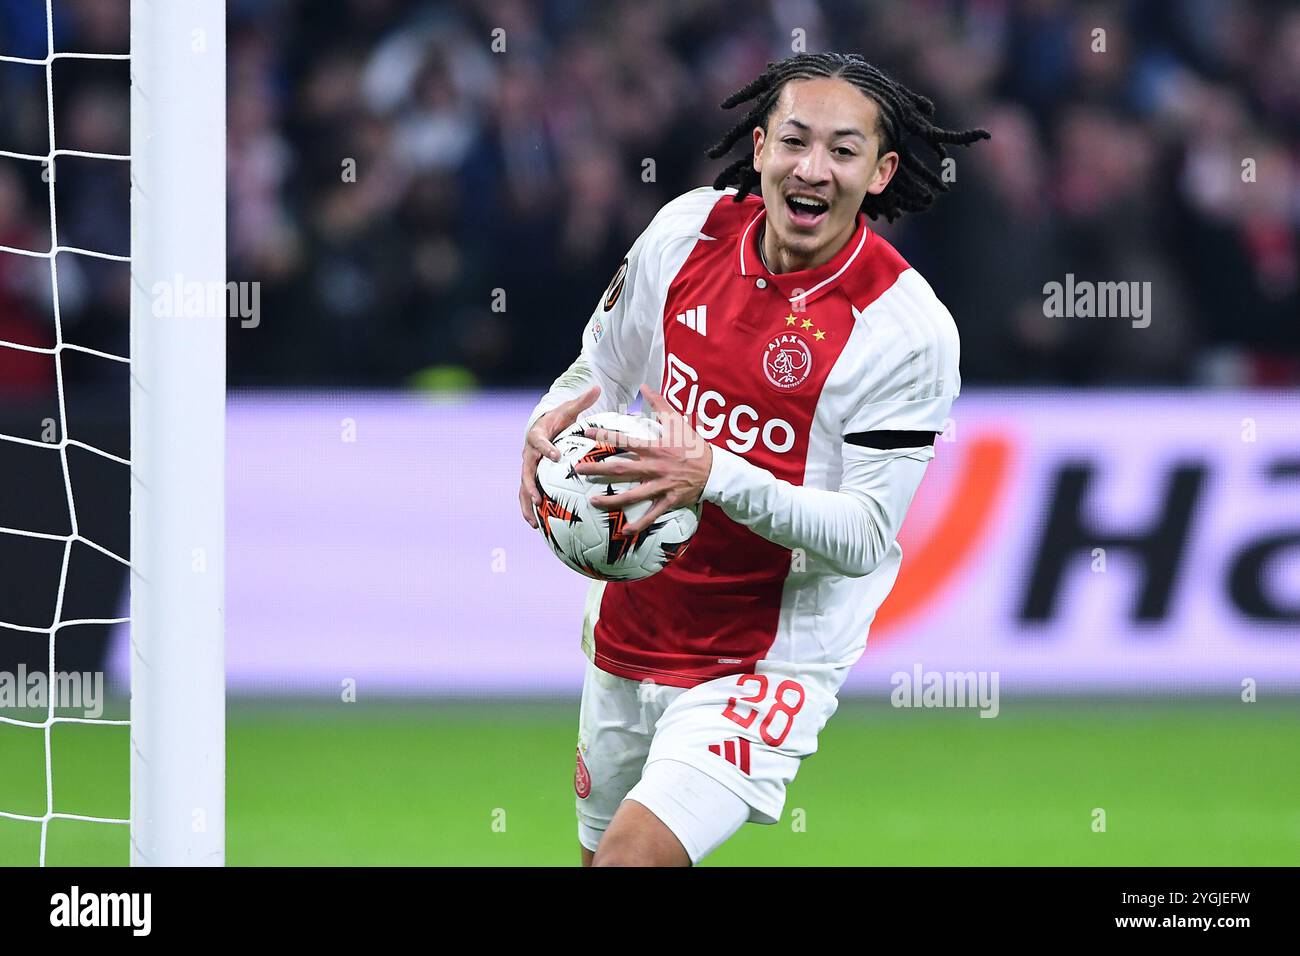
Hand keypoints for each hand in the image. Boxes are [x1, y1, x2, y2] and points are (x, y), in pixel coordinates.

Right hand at [519, 384, 600, 527]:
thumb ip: (582, 401)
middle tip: (539, 499)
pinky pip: (527, 495)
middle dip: (531, 486)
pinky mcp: (530, 478)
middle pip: (526, 471)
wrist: (542, 426)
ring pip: (523, 488)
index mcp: (537, 436)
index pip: (540, 442)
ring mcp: (528, 468)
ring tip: (533, 522)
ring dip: (527, 505)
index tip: (556, 456)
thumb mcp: (569, 410)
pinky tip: (537, 526)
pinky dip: (530, 510)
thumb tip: (597, 386)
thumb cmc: (558, 419)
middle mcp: (529, 454)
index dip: (546, 449)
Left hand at [574, 385, 712, 534]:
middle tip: (578, 470)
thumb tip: (645, 386)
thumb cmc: (694, 446)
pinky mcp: (668, 501)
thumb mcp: (678, 421)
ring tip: (592, 501)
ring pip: (631, 495)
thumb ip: (660, 404)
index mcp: (654, 447)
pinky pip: (651, 515)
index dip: (603, 436)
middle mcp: (653, 467)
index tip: (585, 434)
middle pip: (620, 469)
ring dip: (611, 500)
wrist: (715, 470)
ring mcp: (660, 486)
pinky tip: (623, 532)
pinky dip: (638, 525)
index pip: (623, 440)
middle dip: (597, 469)